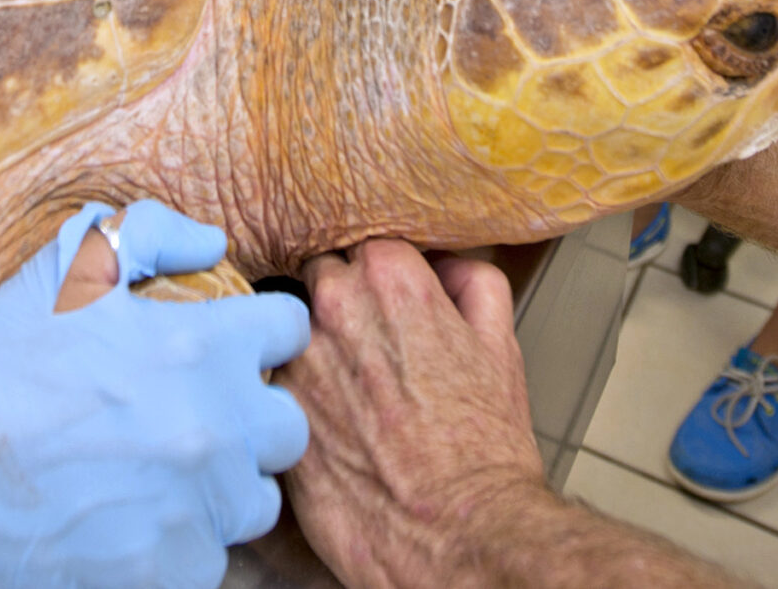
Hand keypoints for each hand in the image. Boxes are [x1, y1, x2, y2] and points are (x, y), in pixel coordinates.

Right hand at [0, 201, 309, 588]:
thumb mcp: (66, 264)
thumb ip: (153, 232)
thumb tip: (214, 241)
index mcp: (205, 345)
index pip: (291, 329)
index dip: (261, 331)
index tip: (229, 345)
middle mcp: (216, 428)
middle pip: (288, 427)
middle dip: (252, 417)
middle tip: (196, 416)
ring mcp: (196, 508)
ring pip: (254, 502)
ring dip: (221, 487)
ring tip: (162, 475)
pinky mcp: (166, 572)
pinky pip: (208, 562)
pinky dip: (179, 546)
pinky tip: (133, 522)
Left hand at [280, 241, 552, 588]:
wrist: (455, 531)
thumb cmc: (482, 451)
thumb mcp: (502, 348)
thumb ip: (475, 285)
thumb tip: (450, 267)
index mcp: (392, 281)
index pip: (367, 245)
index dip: (383, 277)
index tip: (390, 303)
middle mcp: (336, 309)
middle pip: (322, 276)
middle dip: (343, 302)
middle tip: (372, 347)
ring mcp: (298, 359)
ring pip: (294, 329)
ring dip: (316, 348)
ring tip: (352, 393)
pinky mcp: (276, 410)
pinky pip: (275, 381)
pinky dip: (296, 395)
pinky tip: (330, 425)